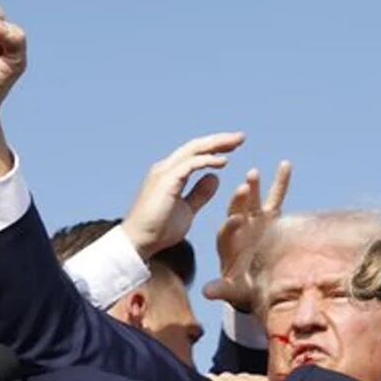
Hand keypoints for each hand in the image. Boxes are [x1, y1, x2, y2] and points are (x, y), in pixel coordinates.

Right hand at [121, 133, 246, 257]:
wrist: (139, 243)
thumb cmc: (159, 230)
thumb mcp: (187, 210)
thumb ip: (199, 194)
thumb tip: (215, 177)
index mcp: (170, 174)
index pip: (195, 153)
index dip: (215, 148)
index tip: (234, 146)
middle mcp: (166, 168)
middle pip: (196, 146)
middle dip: (219, 140)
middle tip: (241, 137)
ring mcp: (165, 172)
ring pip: (193, 150)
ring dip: (216, 145)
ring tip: (236, 143)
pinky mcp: (166, 181)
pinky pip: (190, 164)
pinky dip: (207, 160)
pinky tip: (224, 162)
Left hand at [203, 161, 292, 312]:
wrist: (255, 281)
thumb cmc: (243, 288)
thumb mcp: (233, 290)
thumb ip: (222, 290)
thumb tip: (207, 293)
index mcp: (227, 244)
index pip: (227, 232)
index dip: (231, 226)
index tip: (236, 219)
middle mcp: (238, 227)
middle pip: (237, 210)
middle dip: (241, 199)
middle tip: (244, 186)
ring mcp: (254, 220)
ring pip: (253, 200)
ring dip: (254, 186)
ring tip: (254, 172)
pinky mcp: (270, 217)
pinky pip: (276, 198)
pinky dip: (280, 182)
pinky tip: (285, 164)